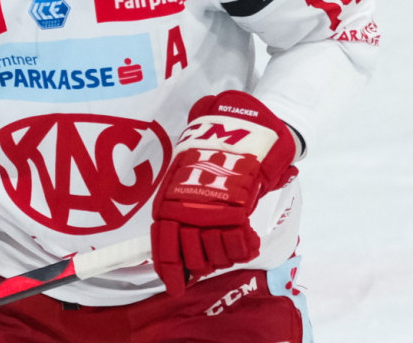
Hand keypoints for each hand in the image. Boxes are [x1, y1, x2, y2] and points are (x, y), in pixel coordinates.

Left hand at [151, 90, 299, 293]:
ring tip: (232, 245)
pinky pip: (238, 243)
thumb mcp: (191, 172)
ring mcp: (212, 211)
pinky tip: (249, 241)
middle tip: (213, 258)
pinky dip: (244, 247)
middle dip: (202, 264)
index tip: (176, 288)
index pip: (163, 246)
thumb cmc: (216, 149)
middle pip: (190, 256)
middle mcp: (186, 210)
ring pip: (214, 254)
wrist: (243, 124)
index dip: (169, 271)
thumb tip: (181, 218)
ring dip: (224, 257)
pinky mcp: (237, 209)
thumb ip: (185, 194)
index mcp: (169, 202)